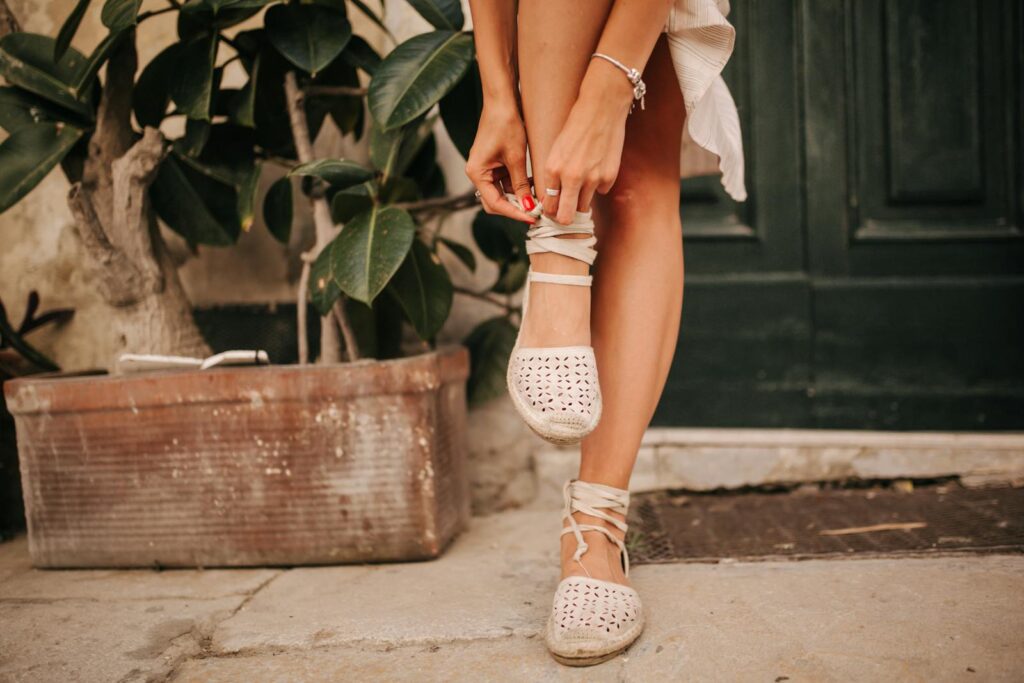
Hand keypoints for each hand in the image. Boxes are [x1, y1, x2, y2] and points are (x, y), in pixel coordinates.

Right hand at [464, 103, 535, 222]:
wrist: (502, 101)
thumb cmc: (505, 124)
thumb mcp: (516, 158)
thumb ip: (521, 184)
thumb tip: (527, 206)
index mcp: (476, 173)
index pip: (495, 203)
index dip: (514, 213)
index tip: (531, 217)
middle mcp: (477, 173)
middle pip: (495, 202)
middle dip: (515, 207)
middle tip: (535, 212)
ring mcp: (485, 168)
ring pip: (502, 192)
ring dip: (519, 196)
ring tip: (538, 197)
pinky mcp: (493, 164)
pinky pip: (505, 181)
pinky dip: (518, 185)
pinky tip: (533, 183)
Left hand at [542, 66, 633, 223]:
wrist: (602, 108)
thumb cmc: (576, 126)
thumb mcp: (556, 149)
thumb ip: (554, 175)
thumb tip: (553, 198)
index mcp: (553, 169)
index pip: (549, 205)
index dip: (551, 210)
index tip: (554, 209)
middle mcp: (571, 177)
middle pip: (566, 217)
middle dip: (564, 217)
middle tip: (566, 211)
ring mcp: (592, 179)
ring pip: (584, 206)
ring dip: (581, 200)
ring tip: (582, 181)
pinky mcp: (609, 177)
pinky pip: (600, 191)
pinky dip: (598, 185)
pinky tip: (597, 166)